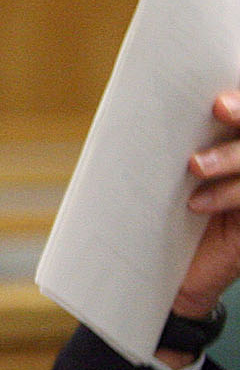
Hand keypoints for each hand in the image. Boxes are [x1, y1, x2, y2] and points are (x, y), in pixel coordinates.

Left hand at [179, 90, 239, 318]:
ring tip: (194, 166)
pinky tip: (197, 203)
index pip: (235, 108)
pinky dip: (228, 194)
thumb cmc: (157, 219)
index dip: (236, 97)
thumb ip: (162, 141)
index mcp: (226, 141)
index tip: (215, 90)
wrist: (165, 279)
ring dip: (230, 156)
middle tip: (218, 108)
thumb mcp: (157, 176)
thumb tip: (138, 99)